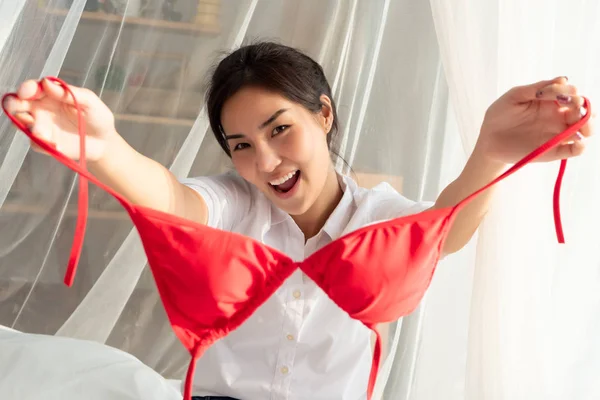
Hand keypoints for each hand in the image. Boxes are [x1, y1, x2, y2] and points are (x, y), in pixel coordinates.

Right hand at [4, 78, 118, 161]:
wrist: (105, 142)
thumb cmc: (97, 117)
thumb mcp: (89, 101)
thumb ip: (69, 92)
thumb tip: (46, 83)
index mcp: (50, 95)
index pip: (32, 88)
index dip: (27, 88)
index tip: (27, 92)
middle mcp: (41, 109)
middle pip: (16, 103)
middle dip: (13, 104)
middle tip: (19, 108)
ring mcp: (41, 126)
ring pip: (21, 123)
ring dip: (26, 125)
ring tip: (41, 132)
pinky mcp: (45, 144)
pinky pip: (35, 143)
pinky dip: (42, 143)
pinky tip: (57, 145)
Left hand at [476, 76, 594, 163]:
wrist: (487, 140)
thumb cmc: (499, 115)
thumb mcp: (514, 96)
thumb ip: (536, 89)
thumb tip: (563, 80)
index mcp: (551, 101)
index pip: (572, 93)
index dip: (570, 92)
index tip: (553, 95)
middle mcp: (558, 116)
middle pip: (585, 111)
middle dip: (586, 108)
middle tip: (575, 108)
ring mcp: (557, 134)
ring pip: (586, 129)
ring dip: (590, 126)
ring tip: (582, 126)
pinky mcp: (553, 151)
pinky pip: (575, 150)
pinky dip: (581, 146)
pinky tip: (577, 142)